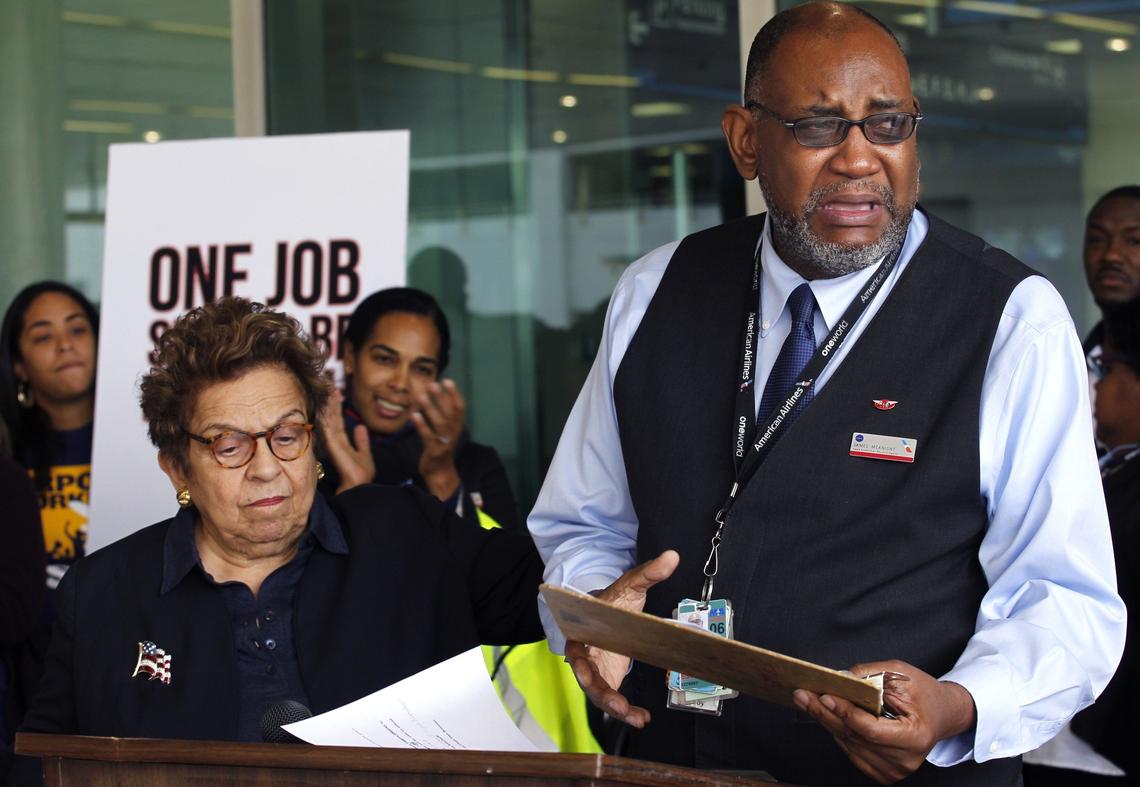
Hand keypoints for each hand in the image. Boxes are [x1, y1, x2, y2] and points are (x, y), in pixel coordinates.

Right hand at [317, 388, 374, 492]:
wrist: (359, 488)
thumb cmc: (361, 476)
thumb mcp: (364, 455)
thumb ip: (362, 442)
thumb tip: (360, 427)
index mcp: (341, 442)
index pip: (337, 420)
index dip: (336, 405)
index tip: (335, 390)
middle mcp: (334, 441)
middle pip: (331, 415)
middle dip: (330, 398)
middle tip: (327, 380)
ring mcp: (332, 442)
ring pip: (329, 417)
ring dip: (328, 401)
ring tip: (327, 386)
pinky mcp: (333, 446)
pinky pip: (328, 426)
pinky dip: (326, 414)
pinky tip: (325, 402)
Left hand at [411, 379, 464, 500]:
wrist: (440, 472)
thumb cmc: (441, 447)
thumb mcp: (446, 431)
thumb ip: (443, 415)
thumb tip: (437, 395)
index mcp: (457, 426)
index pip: (459, 408)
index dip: (454, 394)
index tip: (447, 380)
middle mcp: (453, 432)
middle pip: (449, 413)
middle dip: (441, 397)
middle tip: (432, 384)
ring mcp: (444, 442)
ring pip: (439, 423)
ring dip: (430, 408)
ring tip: (421, 396)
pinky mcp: (434, 451)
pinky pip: (427, 436)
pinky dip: (421, 425)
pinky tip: (414, 415)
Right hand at [564, 550, 679, 727]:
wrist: (608, 614)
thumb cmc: (614, 601)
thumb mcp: (629, 585)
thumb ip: (648, 573)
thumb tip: (672, 557)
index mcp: (583, 631)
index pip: (576, 648)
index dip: (580, 661)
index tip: (583, 670)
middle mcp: (585, 655)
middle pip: (587, 678)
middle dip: (600, 693)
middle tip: (616, 705)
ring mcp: (596, 670)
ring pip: (600, 695)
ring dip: (616, 708)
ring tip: (636, 717)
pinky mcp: (608, 680)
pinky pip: (613, 700)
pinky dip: (626, 711)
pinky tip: (643, 718)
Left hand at [793, 660, 975, 783]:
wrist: (942, 714)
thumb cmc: (924, 693)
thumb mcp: (902, 673)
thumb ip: (871, 675)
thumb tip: (841, 678)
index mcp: (915, 737)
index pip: (871, 729)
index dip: (846, 712)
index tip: (824, 695)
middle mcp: (905, 759)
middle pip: (854, 737)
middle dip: (825, 713)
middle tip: (802, 694)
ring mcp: (893, 770)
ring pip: (848, 744)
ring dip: (826, 721)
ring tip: (806, 700)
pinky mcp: (883, 771)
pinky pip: (851, 750)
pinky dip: (838, 731)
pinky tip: (826, 714)